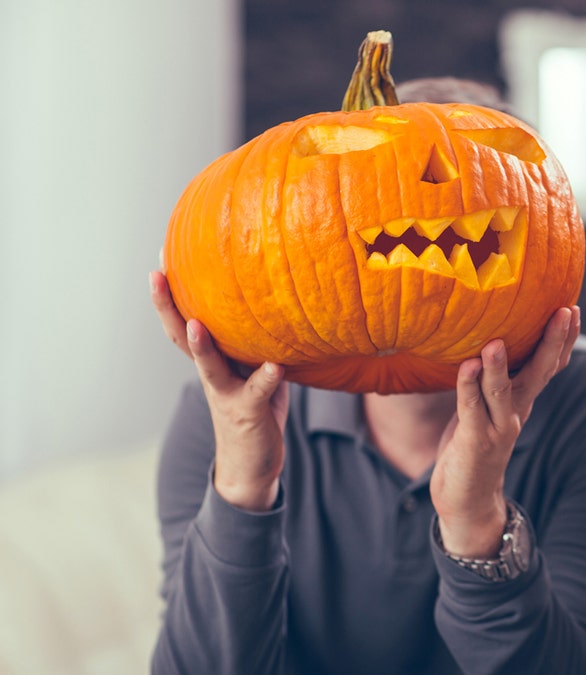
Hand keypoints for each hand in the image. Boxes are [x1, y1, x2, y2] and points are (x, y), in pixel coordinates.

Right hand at [150, 270, 288, 511]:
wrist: (252, 468)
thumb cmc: (256, 409)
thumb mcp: (255, 369)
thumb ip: (259, 341)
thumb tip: (278, 300)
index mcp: (214, 360)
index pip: (187, 321)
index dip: (174, 293)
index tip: (162, 257)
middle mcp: (214, 374)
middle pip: (183, 337)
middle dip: (168, 307)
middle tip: (156, 275)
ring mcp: (227, 394)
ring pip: (211, 367)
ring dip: (203, 346)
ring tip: (199, 323)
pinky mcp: (250, 413)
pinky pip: (258, 392)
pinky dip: (266, 378)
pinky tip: (276, 365)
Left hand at [430, 306, 580, 557]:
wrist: (468, 499)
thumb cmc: (474, 443)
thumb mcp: (490, 405)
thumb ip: (493, 377)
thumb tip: (489, 336)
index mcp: (523, 398)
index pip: (550, 364)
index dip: (564, 339)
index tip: (573, 308)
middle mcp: (517, 410)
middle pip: (541, 372)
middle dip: (554, 342)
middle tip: (566, 311)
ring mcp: (498, 427)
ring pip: (503, 391)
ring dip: (500, 366)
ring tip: (497, 341)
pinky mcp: (476, 442)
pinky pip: (472, 410)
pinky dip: (469, 388)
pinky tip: (467, 366)